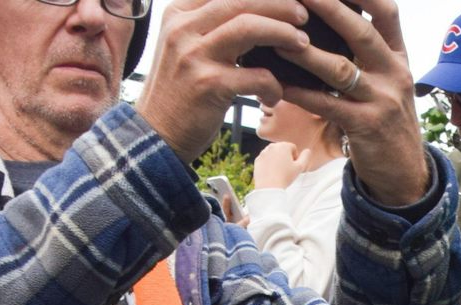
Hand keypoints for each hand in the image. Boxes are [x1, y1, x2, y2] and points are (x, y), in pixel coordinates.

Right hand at [136, 0, 314, 164]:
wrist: (157, 135)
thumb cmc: (181, 91)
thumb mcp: (185, 47)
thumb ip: (209, 25)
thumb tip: (255, 11)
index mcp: (179, 13)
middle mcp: (182, 28)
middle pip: (240, 0)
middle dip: (279, 4)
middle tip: (303, 15)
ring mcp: (193, 55)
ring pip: (248, 28)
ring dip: (283, 33)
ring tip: (302, 43)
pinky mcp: (208, 85)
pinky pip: (256, 76)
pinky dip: (274, 85)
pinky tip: (275, 95)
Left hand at [253, 141, 312, 188]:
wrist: (269, 187)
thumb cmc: (285, 177)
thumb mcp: (300, 167)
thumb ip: (306, 157)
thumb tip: (308, 150)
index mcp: (283, 145)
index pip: (293, 148)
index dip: (295, 158)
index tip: (293, 167)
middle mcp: (272, 146)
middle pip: (282, 150)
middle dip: (285, 158)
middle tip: (286, 170)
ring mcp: (263, 153)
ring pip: (274, 154)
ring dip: (277, 160)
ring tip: (279, 172)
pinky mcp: (257, 160)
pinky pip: (266, 160)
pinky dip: (269, 165)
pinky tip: (272, 173)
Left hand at [271, 0, 429, 206]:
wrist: (405, 172)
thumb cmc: (386, 121)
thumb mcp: (387, 82)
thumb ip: (368, 53)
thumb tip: (334, 20)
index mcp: (399, 57)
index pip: (387, 12)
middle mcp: (394, 74)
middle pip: (361, 32)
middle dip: (329, 8)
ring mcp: (382, 100)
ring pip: (341, 69)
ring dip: (306, 52)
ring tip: (278, 36)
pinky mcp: (366, 127)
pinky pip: (327, 105)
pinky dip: (301, 93)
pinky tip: (278, 84)